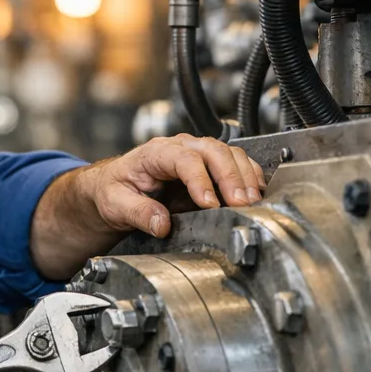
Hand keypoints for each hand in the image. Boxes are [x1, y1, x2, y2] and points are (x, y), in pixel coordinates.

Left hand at [29, 135, 266, 279]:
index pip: (184, 159)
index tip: (209, 204)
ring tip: (252, 201)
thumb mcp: (115, 203)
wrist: (114, 185)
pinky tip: (256, 193)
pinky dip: (248, 175)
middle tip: (241, 203)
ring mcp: (197, 153)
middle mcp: (180, 147)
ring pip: (229, 153)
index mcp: (156, 152)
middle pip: (214, 151)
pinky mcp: (208, 165)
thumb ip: (137, 212)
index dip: (200, 180)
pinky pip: (235, 162)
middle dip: (231, 177)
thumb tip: (162, 224)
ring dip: (244, 176)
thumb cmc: (114, 189)